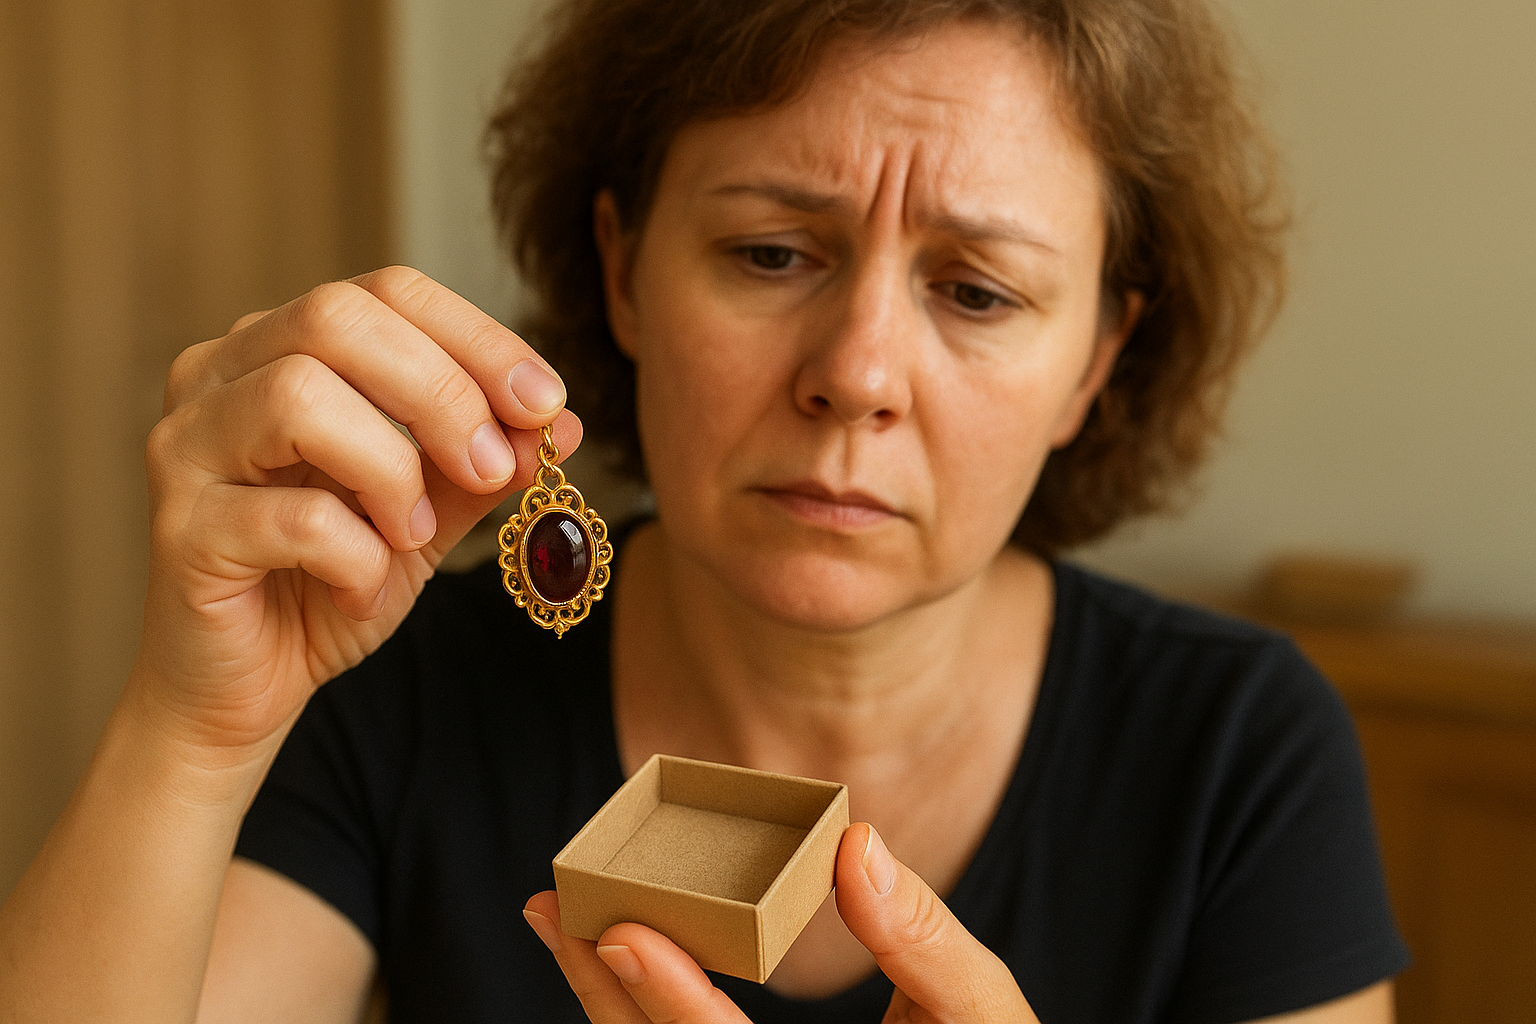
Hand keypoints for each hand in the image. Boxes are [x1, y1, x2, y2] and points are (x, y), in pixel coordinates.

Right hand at [136, 266, 579, 754]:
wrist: (251, 685)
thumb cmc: (333, 577)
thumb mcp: (430, 511)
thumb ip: (485, 462)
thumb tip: (565, 424)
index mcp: (281, 346)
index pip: (387, 292)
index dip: (478, 339)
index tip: (547, 405)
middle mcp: (219, 373)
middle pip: (336, 320)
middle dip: (441, 392)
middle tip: (493, 468)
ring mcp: (186, 444)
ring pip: (300, 397)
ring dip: (391, 471)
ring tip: (412, 534)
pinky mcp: (181, 528)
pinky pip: (291, 515)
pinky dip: (356, 557)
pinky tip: (362, 589)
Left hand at [524, 822, 1038, 1022]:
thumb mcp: (983, 1015)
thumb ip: (924, 939)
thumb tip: (855, 847)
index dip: (669, 999)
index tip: (622, 931)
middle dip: (601, 990)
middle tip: (550, 911)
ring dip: (607, 998)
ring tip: (565, 924)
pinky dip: (643, 1009)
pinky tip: (622, 958)